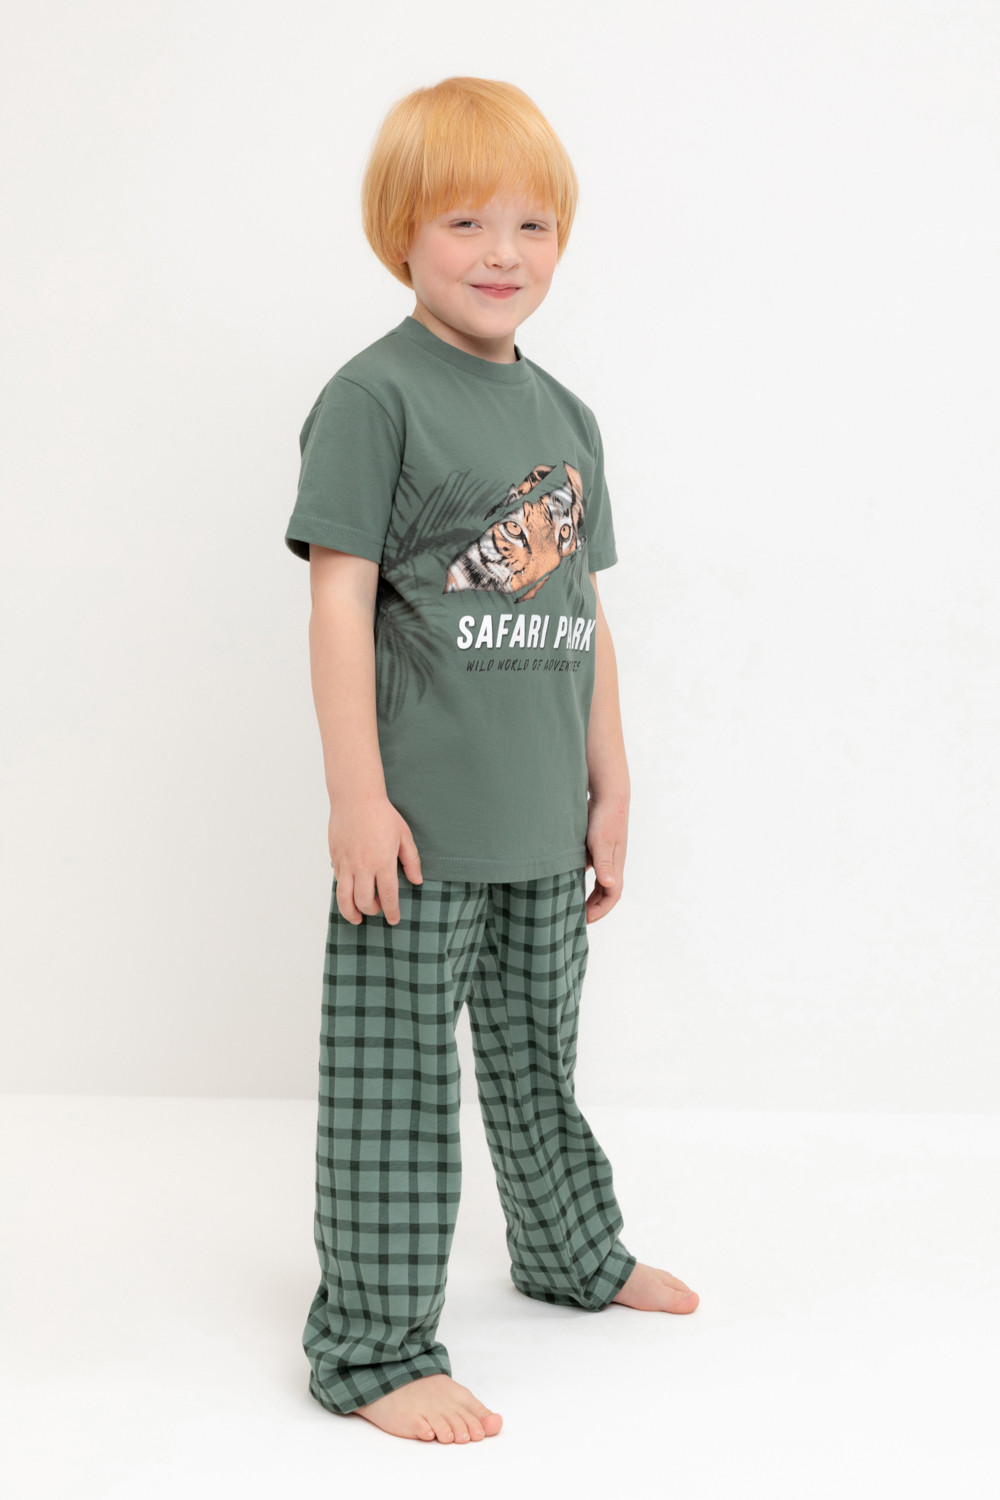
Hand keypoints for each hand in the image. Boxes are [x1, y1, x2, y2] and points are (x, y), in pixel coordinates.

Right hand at [328, 794, 421, 925]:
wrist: (356, 799)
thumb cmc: (382, 815)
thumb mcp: (404, 836)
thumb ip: (411, 860)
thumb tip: (417, 880)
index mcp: (383, 862)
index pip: (388, 896)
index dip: (392, 911)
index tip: (394, 920)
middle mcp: (363, 867)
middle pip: (364, 901)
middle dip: (372, 911)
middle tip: (378, 910)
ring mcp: (347, 863)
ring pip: (345, 898)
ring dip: (351, 912)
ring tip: (357, 918)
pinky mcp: (336, 858)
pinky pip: (338, 882)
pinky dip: (344, 892)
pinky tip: (349, 894)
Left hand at [584, 796, 628, 922]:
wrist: (608, 795)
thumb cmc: (605, 818)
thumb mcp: (601, 842)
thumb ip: (604, 864)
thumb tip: (609, 884)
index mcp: (615, 866)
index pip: (612, 896)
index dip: (600, 910)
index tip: (584, 919)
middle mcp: (611, 864)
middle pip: (606, 892)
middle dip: (594, 907)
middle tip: (576, 918)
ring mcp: (605, 856)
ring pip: (599, 882)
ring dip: (588, 895)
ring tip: (572, 903)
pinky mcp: (596, 847)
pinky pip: (591, 868)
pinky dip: (581, 877)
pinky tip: (567, 879)